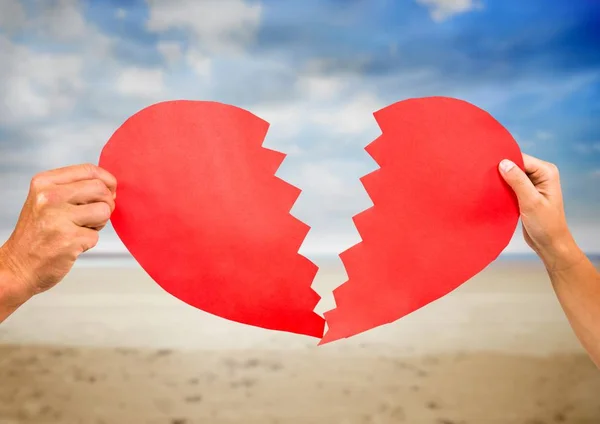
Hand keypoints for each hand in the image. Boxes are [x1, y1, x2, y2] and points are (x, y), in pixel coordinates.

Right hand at [0, 164, 116, 300]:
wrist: (18, 267)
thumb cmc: (38, 233)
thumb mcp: (46, 201)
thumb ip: (73, 188)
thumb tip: (110, 186)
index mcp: (44, 182)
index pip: (88, 170)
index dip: (107, 181)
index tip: (110, 191)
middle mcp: (49, 197)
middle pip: (100, 189)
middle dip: (106, 203)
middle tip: (95, 215)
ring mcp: (58, 218)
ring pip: (104, 211)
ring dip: (99, 223)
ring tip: (80, 229)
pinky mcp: (69, 239)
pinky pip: (96, 236)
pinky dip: (88, 241)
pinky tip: (71, 244)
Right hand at [498, 154, 583, 270]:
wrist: (549, 244)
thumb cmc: (546, 225)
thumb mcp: (531, 202)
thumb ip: (518, 181)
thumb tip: (503, 163)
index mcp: (547, 172)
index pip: (521, 159)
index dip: (505, 162)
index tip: (488, 168)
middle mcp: (541, 174)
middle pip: (516, 164)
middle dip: (502, 171)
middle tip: (485, 178)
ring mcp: (533, 183)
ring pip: (511, 174)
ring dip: (500, 180)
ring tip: (488, 185)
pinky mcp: (526, 192)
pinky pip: (510, 184)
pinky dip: (502, 188)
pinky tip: (493, 192)